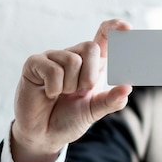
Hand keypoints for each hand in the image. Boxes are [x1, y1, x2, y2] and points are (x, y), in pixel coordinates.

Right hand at [10, 19, 132, 161]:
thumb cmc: (69, 119)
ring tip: (62, 94)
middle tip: (80, 92)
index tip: (126, 27)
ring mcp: (52, 58)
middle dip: (90, 76)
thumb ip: (111, 101)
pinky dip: (54, 87)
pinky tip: (49, 94)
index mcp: (91, 65)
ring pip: (72, 60)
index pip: (103, 38)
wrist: (45, 134)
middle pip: (90, 48)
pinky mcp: (34, 63)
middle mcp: (72, 57)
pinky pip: (52, 69)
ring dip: (70, 85)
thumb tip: (128, 88)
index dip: (113, 29)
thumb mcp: (94, 111)